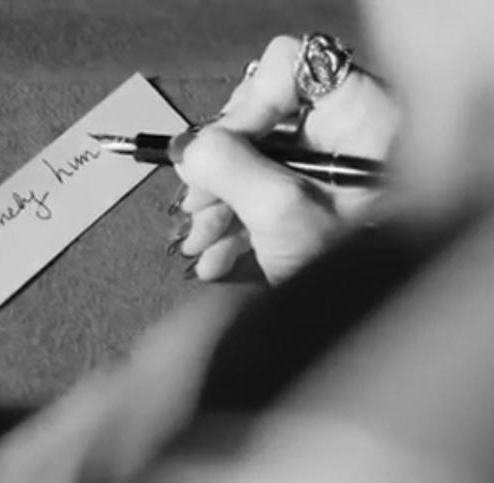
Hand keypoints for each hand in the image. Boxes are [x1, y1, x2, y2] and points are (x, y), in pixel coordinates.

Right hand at [170, 35, 400, 282]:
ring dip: (219, 208)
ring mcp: (337, 176)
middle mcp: (351, 138)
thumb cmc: (353, 269)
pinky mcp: (323, 211)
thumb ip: (227, 166)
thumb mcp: (280, 212)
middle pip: (265, 125)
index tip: (218, 151)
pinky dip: (238, 227)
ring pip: (260, 168)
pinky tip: (213, 260)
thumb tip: (187, 148)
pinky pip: (270, 201)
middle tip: (194, 207)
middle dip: (219, 172)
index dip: (246, 105)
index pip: (289, 70)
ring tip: (195, 245)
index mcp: (360, 118)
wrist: (374, 333)